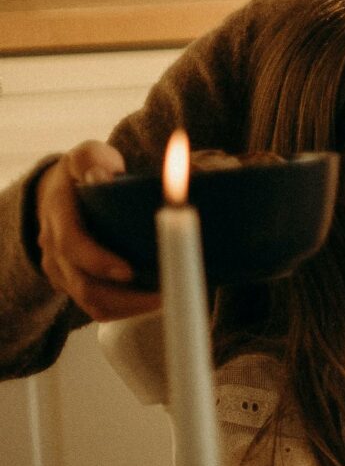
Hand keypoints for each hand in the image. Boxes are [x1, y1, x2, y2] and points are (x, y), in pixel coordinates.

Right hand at [35, 141, 156, 321]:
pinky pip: (97, 307)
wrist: (60, 193)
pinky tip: (155, 300)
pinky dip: (126, 310)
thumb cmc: (84, 171)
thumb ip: (93, 160)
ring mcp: (62, 270)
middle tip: (167, 293)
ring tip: (169, 298)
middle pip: (84, 286)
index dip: (98, 261)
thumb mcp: (86, 155)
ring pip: (92, 303)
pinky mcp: (74, 284)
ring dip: (130, 307)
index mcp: (59, 216)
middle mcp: (55, 249)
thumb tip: (102, 174)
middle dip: (126, 296)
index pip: (72, 245)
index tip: (129, 270)